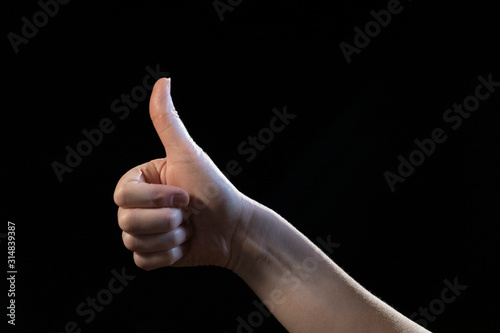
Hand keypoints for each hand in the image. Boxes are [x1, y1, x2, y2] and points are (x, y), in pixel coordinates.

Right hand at [113, 78, 251, 269]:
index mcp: (143, 181)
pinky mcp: (154, 253)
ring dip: (170, 238)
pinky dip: (169, 256)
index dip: (155, 200)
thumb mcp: (188, 154)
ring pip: (133, 242)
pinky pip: (144, 261)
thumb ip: (167, 122)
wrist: (235, 228)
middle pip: (126, 221)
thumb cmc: (214, 189)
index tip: (184, 195)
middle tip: (189, 214)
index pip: (123, 196)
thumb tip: (163, 81)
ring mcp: (145, 230)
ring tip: (189, 228)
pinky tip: (185, 244)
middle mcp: (140, 205)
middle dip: (165, 221)